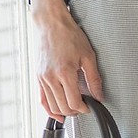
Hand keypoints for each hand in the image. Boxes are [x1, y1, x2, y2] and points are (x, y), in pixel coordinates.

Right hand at [31, 7, 104, 122]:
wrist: (51, 24)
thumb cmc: (69, 36)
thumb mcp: (88, 55)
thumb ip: (94, 78)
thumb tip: (99, 96)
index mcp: (64, 72)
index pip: (74, 102)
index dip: (84, 109)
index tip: (90, 107)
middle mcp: (51, 78)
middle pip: (63, 107)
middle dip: (75, 112)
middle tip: (84, 107)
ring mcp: (42, 78)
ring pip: (52, 106)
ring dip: (64, 112)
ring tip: (74, 109)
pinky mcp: (38, 77)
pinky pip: (42, 100)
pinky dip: (50, 110)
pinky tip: (58, 114)